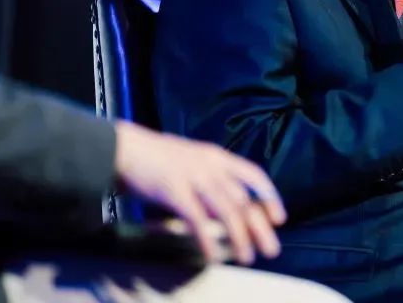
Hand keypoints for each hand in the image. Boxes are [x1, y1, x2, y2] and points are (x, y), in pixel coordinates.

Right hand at [114, 120, 286, 264]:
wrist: (122, 147)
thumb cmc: (156, 159)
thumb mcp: (192, 161)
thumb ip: (211, 179)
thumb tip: (227, 205)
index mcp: (217, 156)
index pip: (254, 174)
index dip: (269, 196)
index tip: (279, 217)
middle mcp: (211, 164)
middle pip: (244, 199)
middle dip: (261, 226)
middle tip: (271, 249)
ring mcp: (194, 176)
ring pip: (227, 210)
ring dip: (240, 236)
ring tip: (247, 256)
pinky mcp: (174, 191)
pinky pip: (197, 220)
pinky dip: (207, 240)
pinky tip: (213, 256)